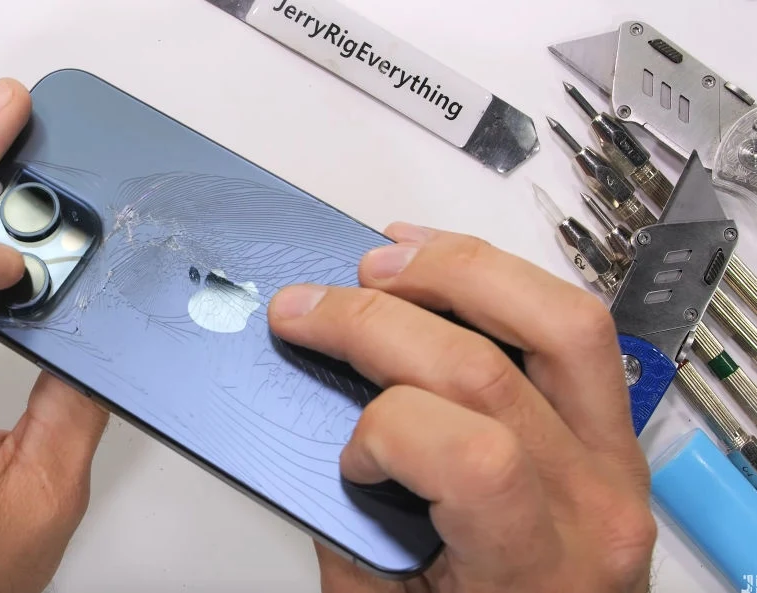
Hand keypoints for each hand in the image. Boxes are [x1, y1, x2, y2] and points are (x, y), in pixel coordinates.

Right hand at [268, 223, 655, 592]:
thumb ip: (349, 520)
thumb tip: (314, 416)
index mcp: (535, 564)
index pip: (474, 461)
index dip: (386, 435)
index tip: (349, 459)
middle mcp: (589, 500)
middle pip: (483, 371)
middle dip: (372, 320)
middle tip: (305, 310)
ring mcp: (614, 453)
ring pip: (558, 320)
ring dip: (458, 271)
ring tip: (384, 264)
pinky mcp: (614, 425)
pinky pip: (573, 327)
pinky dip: (503, 280)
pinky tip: (446, 268)